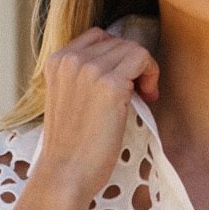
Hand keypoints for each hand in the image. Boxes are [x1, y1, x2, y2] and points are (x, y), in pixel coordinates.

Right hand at [39, 28, 159, 200]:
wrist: (66, 173)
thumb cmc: (70, 145)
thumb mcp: (67, 98)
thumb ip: (83, 75)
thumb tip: (120, 62)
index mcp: (56, 60)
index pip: (98, 36)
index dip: (117, 55)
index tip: (124, 79)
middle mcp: (71, 59)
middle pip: (118, 42)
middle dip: (133, 64)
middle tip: (139, 93)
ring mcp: (90, 70)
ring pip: (133, 49)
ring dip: (144, 70)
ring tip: (143, 96)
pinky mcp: (110, 85)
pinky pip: (142, 60)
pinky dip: (151, 75)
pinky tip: (148, 97)